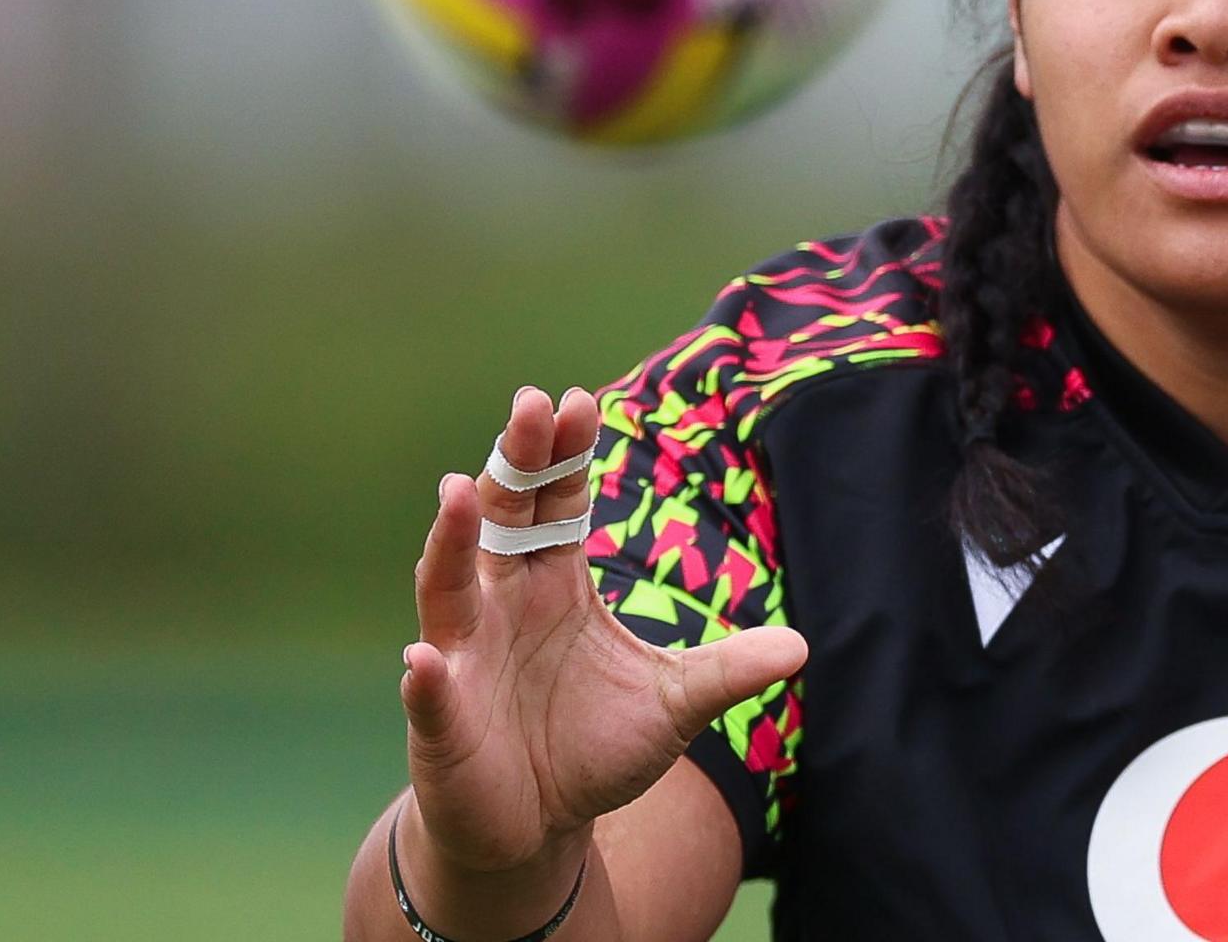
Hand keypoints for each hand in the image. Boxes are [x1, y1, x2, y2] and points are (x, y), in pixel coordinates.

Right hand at [400, 386, 808, 875]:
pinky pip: (431, 693)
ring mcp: (464, 658)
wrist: (539, 827)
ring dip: (451, 540)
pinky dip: (426, 677)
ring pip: (448, 587)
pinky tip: (425, 659)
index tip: (579, 401)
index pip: (558, 502)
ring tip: (459, 491)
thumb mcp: (676, 702)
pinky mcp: (443, 722)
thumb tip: (802, 647)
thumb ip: (728, 670)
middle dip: (515, 463)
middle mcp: (501, 604)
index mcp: (555, 582)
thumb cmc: (593, 747)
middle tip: (531, 405)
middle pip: (504, 517)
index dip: (566, 454)